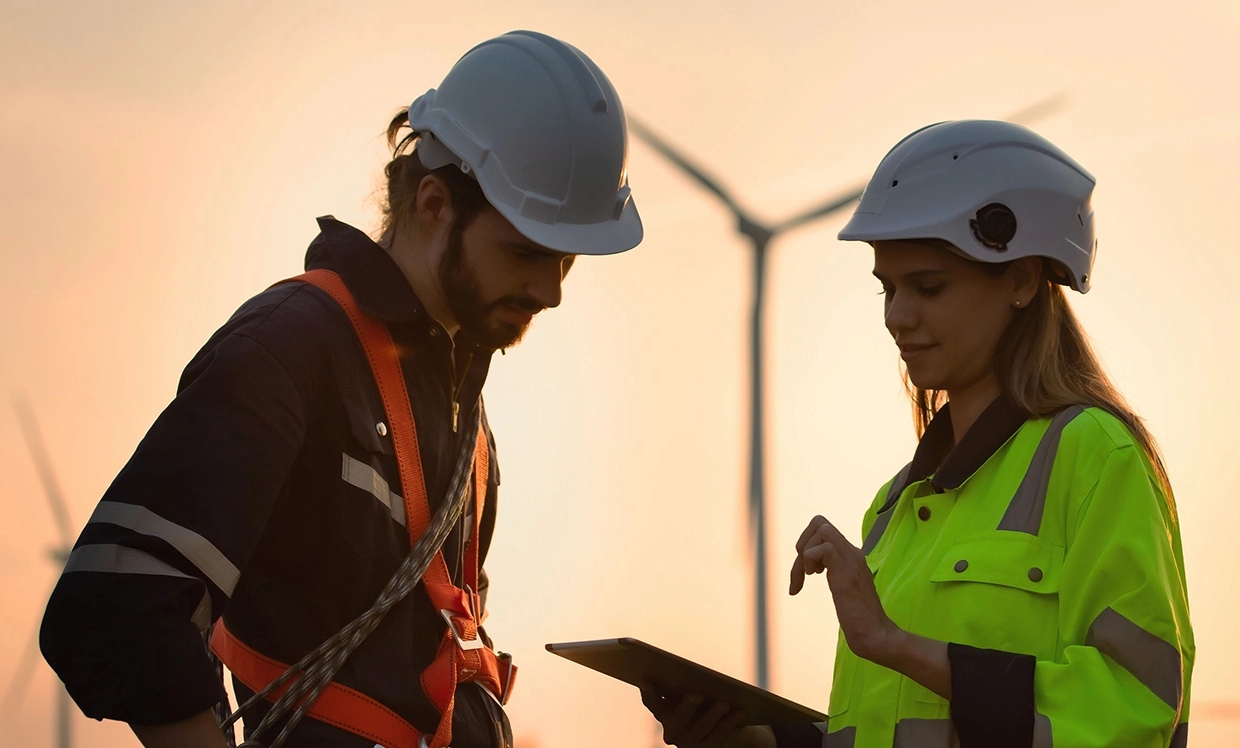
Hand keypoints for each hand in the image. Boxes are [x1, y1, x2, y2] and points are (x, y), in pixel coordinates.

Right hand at [639, 683, 773, 747]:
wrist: (728, 725)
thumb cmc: (706, 699)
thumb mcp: (694, 689)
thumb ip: (687, 684)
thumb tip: (691, 673)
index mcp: (664, 713)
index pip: (652, 703)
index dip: (648, 693)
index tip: (646, 680)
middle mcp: (672, 732)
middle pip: (677, 719)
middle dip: (687, 707)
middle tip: (697, 695)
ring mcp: (688, 743)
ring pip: (699, 730)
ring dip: (712, 715)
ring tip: (724, 703)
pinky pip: (717, 736)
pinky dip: (728, 723)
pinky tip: (739, 712)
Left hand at [789, 515, 897, 662]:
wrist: (876, 635)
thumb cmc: (860, 619)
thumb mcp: (844, 589)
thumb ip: (836, 573)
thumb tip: (818, 567)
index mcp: (852, 556)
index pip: (825, 529)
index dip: (808, 545)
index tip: (807, 571)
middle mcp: (853, 553)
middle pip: (819, 522)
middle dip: (803, 543)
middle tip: (804, 571)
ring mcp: (851, 560)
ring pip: (820, 529)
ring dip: (805, 552)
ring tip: (809, 575)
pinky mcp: (846, 572)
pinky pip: (821, 549)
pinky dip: (809, 562)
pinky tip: (814, 579)